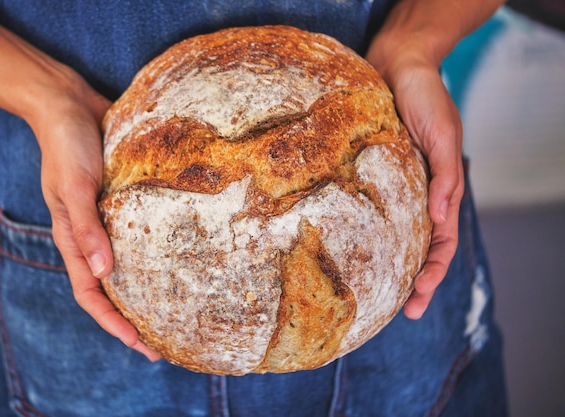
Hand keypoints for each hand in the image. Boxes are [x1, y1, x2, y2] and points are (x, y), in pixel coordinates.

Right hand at [32, 73, 160, 359]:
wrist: (69, 105)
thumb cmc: (67, 145)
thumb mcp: (74, 186)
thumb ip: (86, 227)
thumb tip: (106, 271)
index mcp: (73, 238)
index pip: (91, 292)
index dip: (112, 322)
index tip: (139, 344)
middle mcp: (92, 235)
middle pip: (112, 287)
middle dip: (133, 317)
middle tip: (164, 341)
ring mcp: (109, 219)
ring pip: (128, 265)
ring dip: (147, 289)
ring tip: (176, 308)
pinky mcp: (124, 201)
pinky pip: (140, 234)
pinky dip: (156, 253)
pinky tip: (181, 257)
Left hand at [366, 46, 464, 319]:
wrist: (398, 65)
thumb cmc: (425, 97)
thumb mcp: (440, 134)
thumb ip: (444, 175)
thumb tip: (440, 216)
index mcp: (442, 189)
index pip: (442, 242)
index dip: (433, 273)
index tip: (417, 300)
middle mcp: (419, 193)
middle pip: (420, 247)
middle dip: (415, 281)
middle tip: (400, 313)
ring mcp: (396, 186)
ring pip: (396, 234)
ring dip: (390, 263)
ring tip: (374, 293)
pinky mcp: (372, 173)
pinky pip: (371, 208)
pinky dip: (367, 231)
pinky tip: (349, 249)